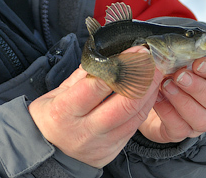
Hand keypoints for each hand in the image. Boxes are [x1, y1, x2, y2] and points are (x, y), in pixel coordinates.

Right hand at [29, 48, 163, 168]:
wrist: (49, 153)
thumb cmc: (50, 118)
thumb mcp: (56, 92)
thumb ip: (82, 75)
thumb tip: (107, 54)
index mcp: (64, 111)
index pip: (96, 87)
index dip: (120, 67)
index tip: (135, 51)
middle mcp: (85, 130)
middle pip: (123, 105)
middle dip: (143, 79)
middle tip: (152, 59)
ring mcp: (101, 142)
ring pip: (134, 116)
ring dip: (149, 91)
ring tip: (156, 71)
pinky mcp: (114, 149)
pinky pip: (134, 126)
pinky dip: (145, 106)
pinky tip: (149, 91)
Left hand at [138, 57, 205, 142]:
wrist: (150, 97)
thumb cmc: (167, 72)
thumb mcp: (173, 61)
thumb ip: (175, 56)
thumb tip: (165, 51)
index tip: (197, 63)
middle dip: (198, 88)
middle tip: (179, 76)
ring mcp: (200, 122)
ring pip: (203, 120)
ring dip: (183, 102)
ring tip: (165, 86)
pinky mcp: (181, 133)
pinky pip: (180, 130)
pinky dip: (167, 113)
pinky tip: (156, 99)